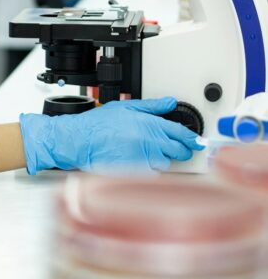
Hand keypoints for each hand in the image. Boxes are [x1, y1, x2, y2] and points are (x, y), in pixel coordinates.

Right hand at [19, 97, 203, 174]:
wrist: (79, 141)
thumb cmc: (97, 125)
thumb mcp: (125, 107)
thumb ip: (151, 106)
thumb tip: (170, 102)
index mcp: (149, 123)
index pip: (180, 132)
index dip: (192, 138)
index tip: (198, 141)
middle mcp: (149, 141)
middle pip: (178, 150)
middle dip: (180, 150)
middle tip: (177, 149)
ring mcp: (143, 158)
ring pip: (165, 164)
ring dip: (160, 160)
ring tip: (145, 153)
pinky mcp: (136, 172)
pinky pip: (151, 175)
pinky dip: (148, 171)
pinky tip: (137, 163)